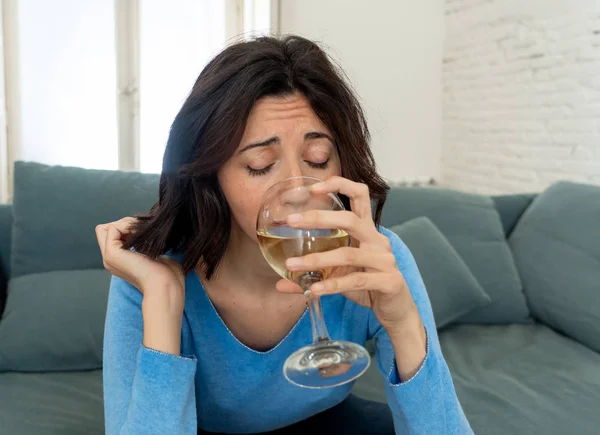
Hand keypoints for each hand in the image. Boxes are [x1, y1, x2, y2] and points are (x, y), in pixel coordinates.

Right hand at [95, 217, 184, 309]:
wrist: (166, 285)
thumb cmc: (168, 273)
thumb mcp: (154, 255)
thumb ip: (145, 244)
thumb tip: (144, 227)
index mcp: (120, 261)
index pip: (111, 235)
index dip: (125, 228)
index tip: (143, 232)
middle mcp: (110, 260)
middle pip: (105, 230)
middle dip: (123, 223)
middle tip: (142, 229)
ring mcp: (109, 257)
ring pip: (106, 227)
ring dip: (127, 223)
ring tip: (144, 231)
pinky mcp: (111, 254)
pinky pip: (113, 228)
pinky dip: (128, 225)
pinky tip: (141, 233)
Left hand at [275, 176, 418, 332]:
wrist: (396, 310)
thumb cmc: (367, 286)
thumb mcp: (339, 276)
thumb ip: (313, 274)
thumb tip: (280, 282)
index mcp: (367, 231)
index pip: (360, 196)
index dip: (340, 185)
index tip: (312, 188)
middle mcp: (377, 241)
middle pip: (350, 220)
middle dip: (320, 218)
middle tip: (292, 221)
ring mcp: (385, 261)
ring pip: (349, 255)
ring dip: (317, 260)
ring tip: (292, 264)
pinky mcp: (389, 281)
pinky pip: (356, 281)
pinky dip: (333, 285)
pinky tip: (314, 290)